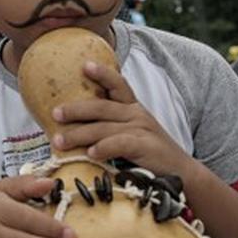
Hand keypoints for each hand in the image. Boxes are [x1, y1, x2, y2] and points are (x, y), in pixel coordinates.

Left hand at [50, 61, 192, 176]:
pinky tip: (90, 153)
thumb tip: (75, 129)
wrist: (183, 173)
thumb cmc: (150, 154)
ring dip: (79, 134)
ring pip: (104, 127)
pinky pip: (120, 144)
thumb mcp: (132, 133)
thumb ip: (110, 127)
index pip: (117, 84)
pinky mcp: (146, 147)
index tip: (84, 65)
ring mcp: (141, 129)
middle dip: (76, 109)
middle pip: (101, 107)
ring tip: (59, 141)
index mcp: (133, 108)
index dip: (102, 73)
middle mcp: (136, 114)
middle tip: (55, 113)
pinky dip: (104, 147)